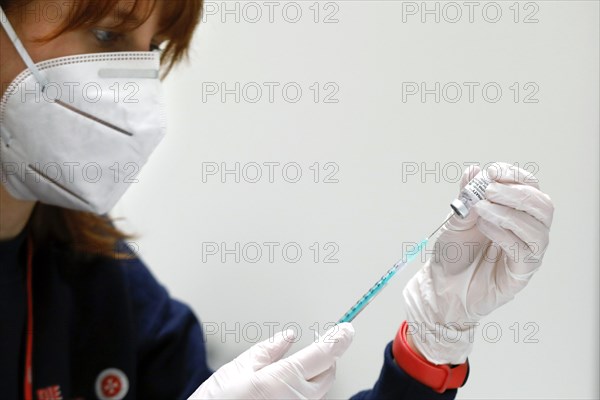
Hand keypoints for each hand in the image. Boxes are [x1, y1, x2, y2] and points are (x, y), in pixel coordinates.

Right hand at [189, 323, 353, 398]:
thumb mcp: (239, 368)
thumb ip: (269, 350)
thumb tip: (288, 336)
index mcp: (282, 380)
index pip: (324, 354)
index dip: (338, 339)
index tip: (347, 329)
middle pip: (328, 374)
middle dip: (326, 359)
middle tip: (316, 348)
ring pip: (319, 391)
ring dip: (313, 378)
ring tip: (288, 373)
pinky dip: (302, 392)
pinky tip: (282, 390)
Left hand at [403, 162, 553, 364]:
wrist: (442, 285)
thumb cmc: (453, 254)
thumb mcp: (456, 219)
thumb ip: (467, 196)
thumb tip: (474, 171)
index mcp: (513, 211)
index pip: (529, 186)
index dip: (514, 176)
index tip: (492, 172)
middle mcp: (526, 229)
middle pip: (542, 204)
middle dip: (515, 193)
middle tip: (488, 191)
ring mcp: (527, 251)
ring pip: (538, 227)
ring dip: (509, 213)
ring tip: (481, 210)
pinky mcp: (522, 272)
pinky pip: (525, 251)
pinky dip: (505, 234)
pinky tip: (485, 228)